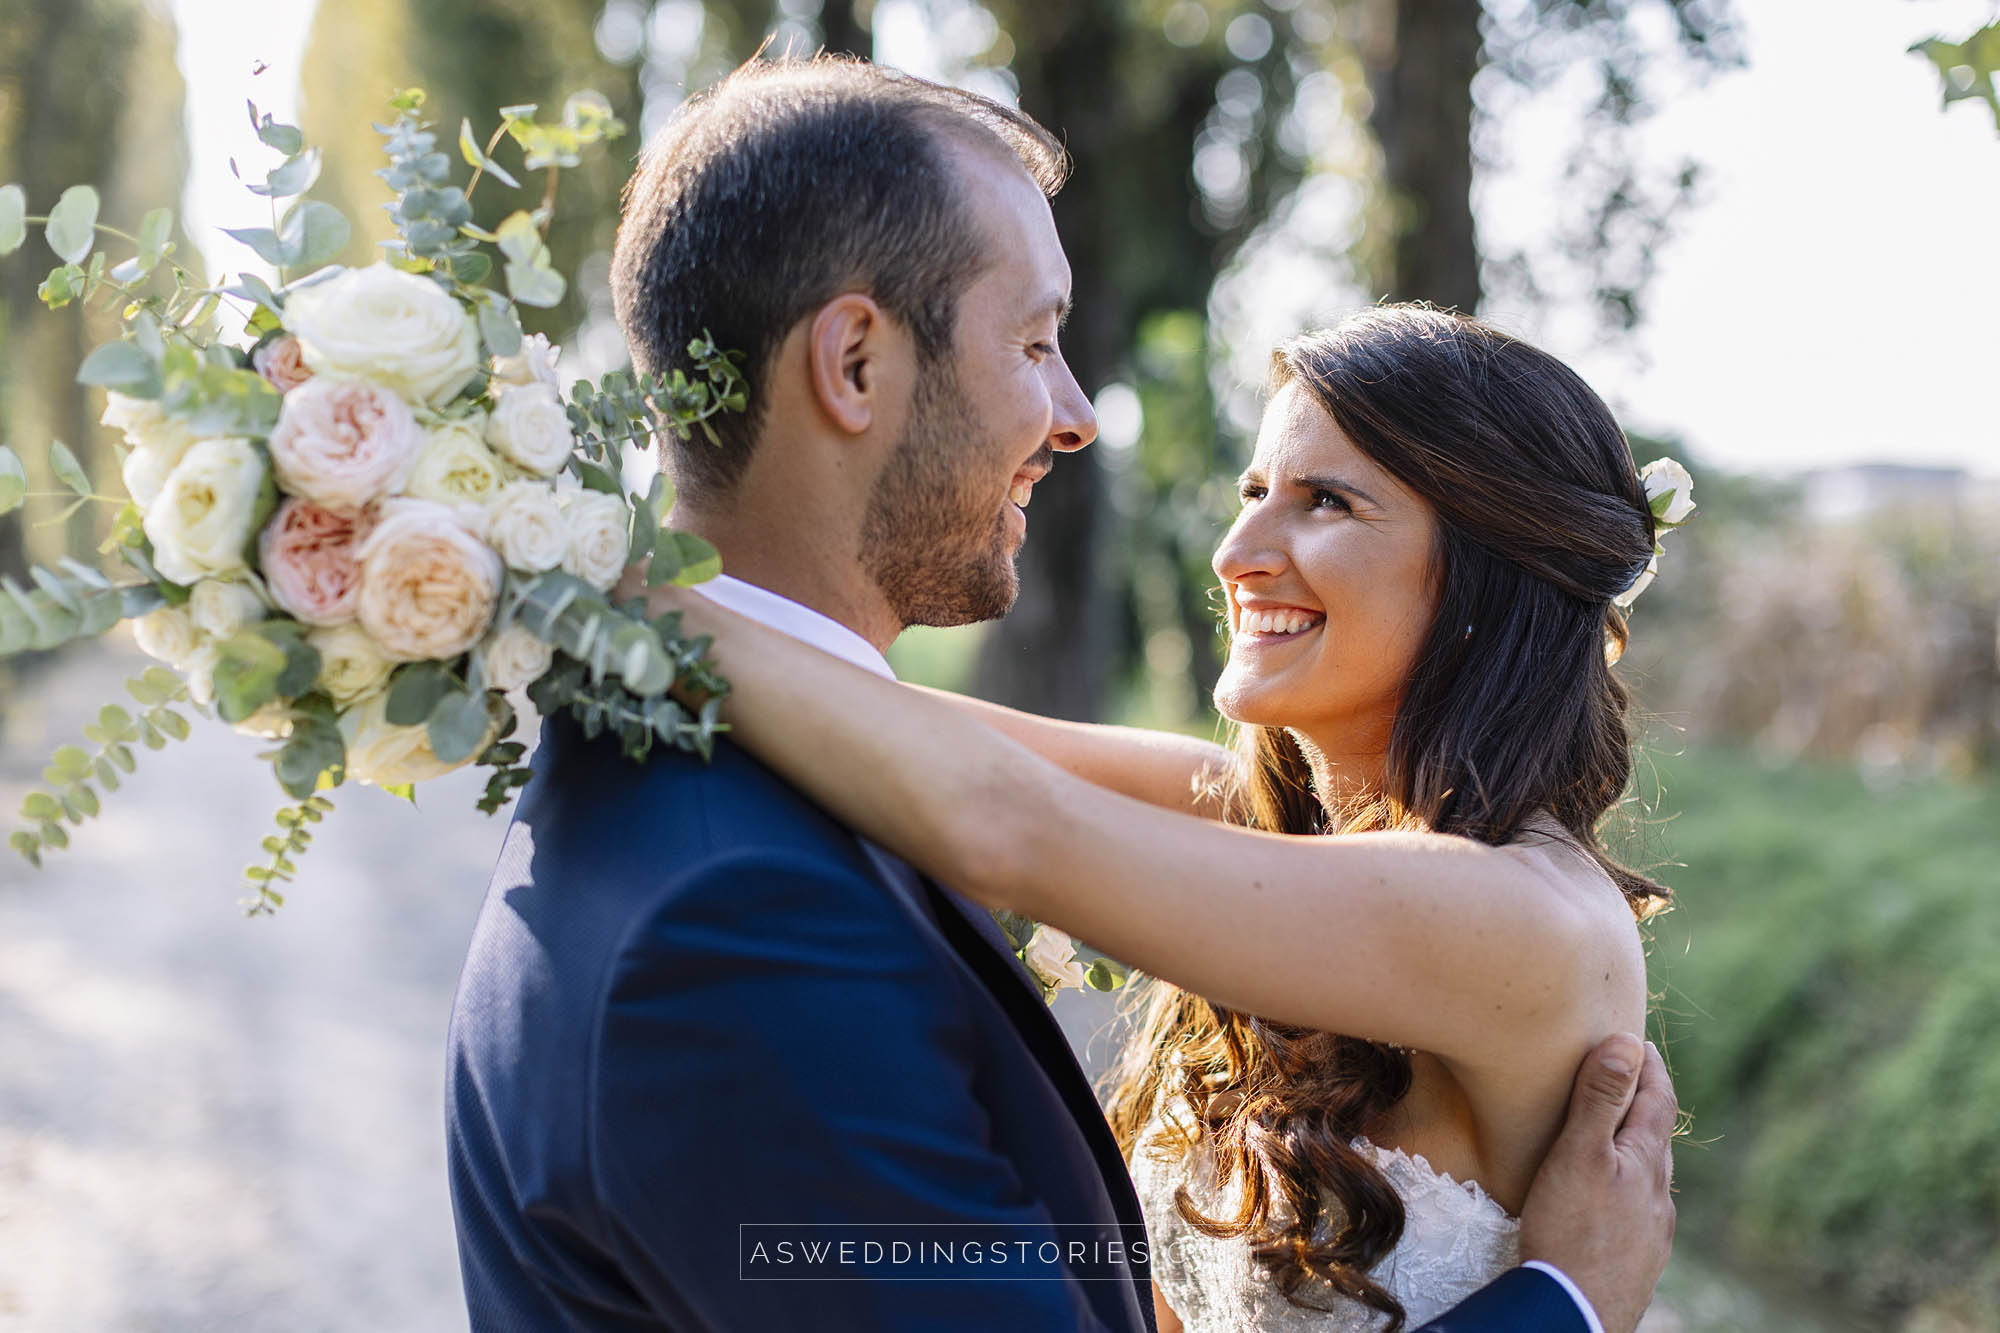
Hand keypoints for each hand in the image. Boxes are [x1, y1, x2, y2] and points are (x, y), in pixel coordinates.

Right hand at [1518, 1033, 1677, 1332]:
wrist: (1576, 1312)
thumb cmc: (1571, 1230)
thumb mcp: (1580, 1153)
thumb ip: (1602, 1099)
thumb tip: (1628, 1042)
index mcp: (1647, 1162)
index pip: (1660, 1099)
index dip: (1649, 1065)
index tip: (1637, 1039)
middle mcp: (1659, 1195)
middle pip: (1657, 1137)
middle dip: (1644, 1103)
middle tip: (1625, 1076)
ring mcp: (1652, 1231)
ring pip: (1649, 1176)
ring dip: (1636, 1147)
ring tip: (1612, 1134)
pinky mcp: (1638, 1258)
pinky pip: (1638, 1209)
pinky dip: (1626, 1185)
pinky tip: (1607, 1199)